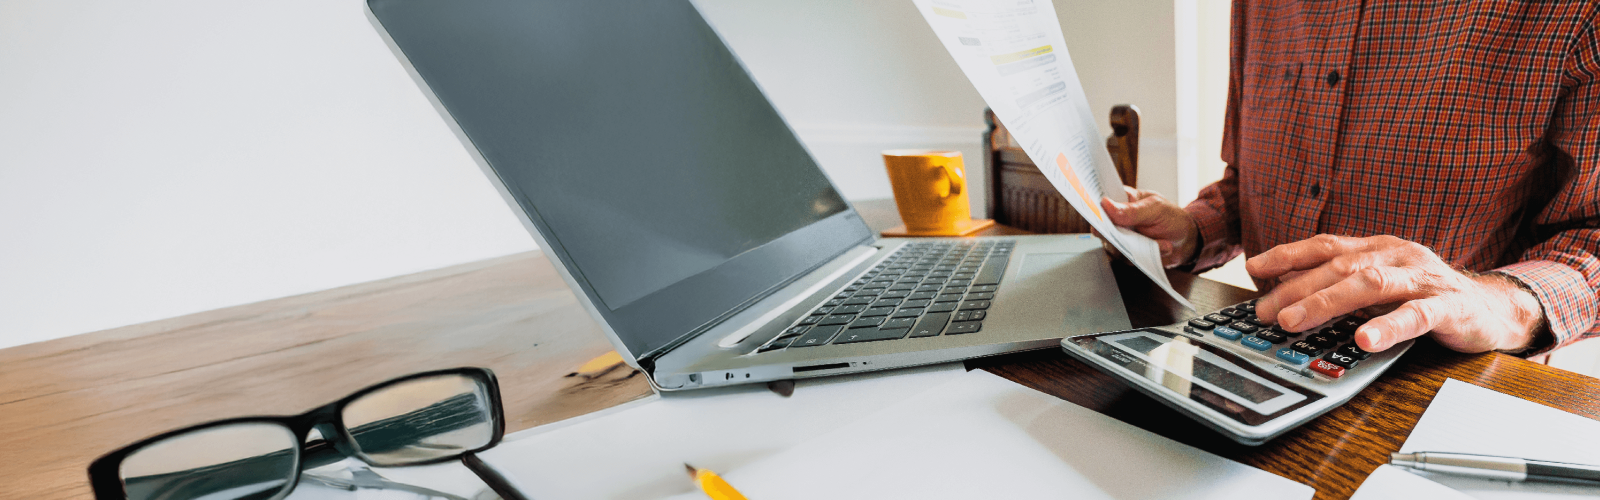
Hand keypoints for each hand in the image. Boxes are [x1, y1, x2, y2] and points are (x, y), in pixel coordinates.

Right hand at [1096, 186, 1199, 267]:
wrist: (1186, 241)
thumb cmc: (1171, 218)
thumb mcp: (1156, 208)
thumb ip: (1132, 210)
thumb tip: (1105, 205)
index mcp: (1121, 200)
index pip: (1099, 202)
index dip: (1093, 207)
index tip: (1098, 214)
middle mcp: (1116, 220)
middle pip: (1100, 228)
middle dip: (1116, 234)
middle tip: (1133, 235)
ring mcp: (1120, 238)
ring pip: (1112, 246)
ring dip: (1138, 247)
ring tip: (1162, 242)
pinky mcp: (1126, 254)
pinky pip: (1126, 259)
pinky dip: (1145, 256)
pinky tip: (1163, 248)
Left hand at [1247, 234, 1543, 352]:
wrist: (1492, 310)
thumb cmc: (1427, 296)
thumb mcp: (1380, 284)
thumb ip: (1341, 283)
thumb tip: (1285, 290)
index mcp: (1378, 249)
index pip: (1326, 245)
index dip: (1288, 254)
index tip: (1253, 267)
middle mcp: (1398, 256)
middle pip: (1340, 266)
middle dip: (1297, 288)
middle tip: (1266, 311)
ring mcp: (1424, 279)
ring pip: (1370, 284)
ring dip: (1328, 302)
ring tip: (1296, 321)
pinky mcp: (1449, 306)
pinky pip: (1417, 314)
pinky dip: (1389, 326)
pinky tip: (1365, 340)